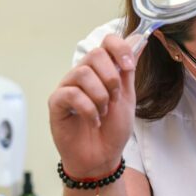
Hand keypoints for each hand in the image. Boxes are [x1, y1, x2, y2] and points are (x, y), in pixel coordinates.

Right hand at [48, 34, 137, 177]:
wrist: (102, 156)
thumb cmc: (112, 129)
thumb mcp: (127, 96)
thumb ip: (128, 69)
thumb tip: (139, 38)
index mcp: (101, 70)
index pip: (106, 42)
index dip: (119, 49)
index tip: (128, 67)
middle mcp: (83, 74)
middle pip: (94, 54)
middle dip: (111, 78)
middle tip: (114, 99)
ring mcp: (68, 87)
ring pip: (83, 73)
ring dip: (100, 97)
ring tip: (103, 113)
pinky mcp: (56, 102)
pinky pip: (72, 94)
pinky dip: (88, 110)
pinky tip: (93, 121)